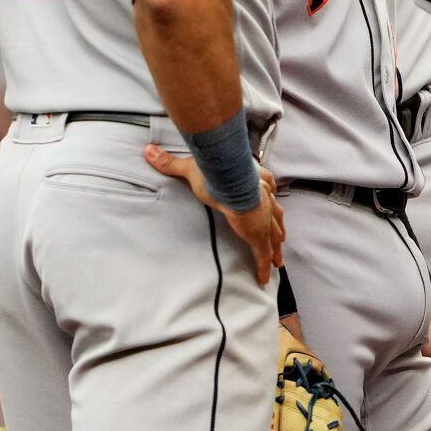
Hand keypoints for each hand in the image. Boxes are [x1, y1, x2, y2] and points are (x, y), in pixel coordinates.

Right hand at [146, 144, 281, 283]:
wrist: (229, 182)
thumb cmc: (215, 172)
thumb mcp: (190, 167)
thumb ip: (170, 162)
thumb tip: (149, 151)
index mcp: (252, 181)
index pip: (264, 188)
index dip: (266, 194)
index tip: (269, 197)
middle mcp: (264, 200)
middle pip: (275, 215)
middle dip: (277, 226)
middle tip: (281, 237)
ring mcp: (263, 219)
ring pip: (274, 236)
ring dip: (276, 248)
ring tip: (278, 260)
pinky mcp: (258, 235)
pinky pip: (263, 255)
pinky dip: (264, 266)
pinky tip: (264, 278)